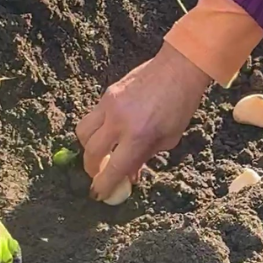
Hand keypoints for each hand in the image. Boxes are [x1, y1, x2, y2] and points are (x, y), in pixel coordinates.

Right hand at [75, 44, 212, 199]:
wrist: (177, 68)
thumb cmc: (179, 106)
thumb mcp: (167, 139)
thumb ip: (144, 157)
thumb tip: (128, 174)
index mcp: (138, 137)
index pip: (112, 170)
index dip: (103, 186)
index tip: (100, 194)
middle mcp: (119, 121)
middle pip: (90, 152)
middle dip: (91, 169)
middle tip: (99, 175)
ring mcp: (110, 104)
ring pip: (83, 132)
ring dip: (88, 147)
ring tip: (100, 152)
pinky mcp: (107, 93)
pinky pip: (93, 116)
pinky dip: (97, 128)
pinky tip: (111, 131)